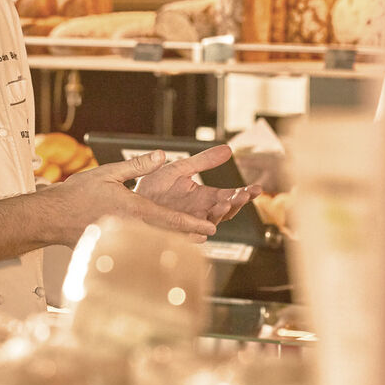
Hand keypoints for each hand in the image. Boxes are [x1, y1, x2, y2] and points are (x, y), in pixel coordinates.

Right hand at [49, 150, 218, 244]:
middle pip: (169, 236)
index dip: (193, 223)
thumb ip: (136, 165)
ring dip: (175, 243)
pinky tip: (157, 248)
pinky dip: (153, 248)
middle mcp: (131, 228)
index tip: (211, 227)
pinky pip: (139, 249)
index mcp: (133, 209)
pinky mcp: (113, 248)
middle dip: (190, 236)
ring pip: (156, 245)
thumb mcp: (108, 172)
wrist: (51, 217)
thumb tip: (161, 156)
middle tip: (207, 235)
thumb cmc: (75, 195)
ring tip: (190, 243)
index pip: (171, 218)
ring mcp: (122, 241)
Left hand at [134, 145, 260, 223]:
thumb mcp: (180, 168)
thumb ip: (203, 161)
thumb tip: (227, 149)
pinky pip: (189, 236)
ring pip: (211, 223)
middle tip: (243, 195)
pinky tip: (203, 228)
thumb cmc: (154, 186)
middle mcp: (200, 211)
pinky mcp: (175, 232)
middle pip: (225, 211)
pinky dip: (197, 233)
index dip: (244, 193)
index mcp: (204, 196)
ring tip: (224, 204)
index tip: (256, 188)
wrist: (129, 199)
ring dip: (219, 215)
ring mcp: (188, 223)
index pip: (229, 196)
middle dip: (236, 203)